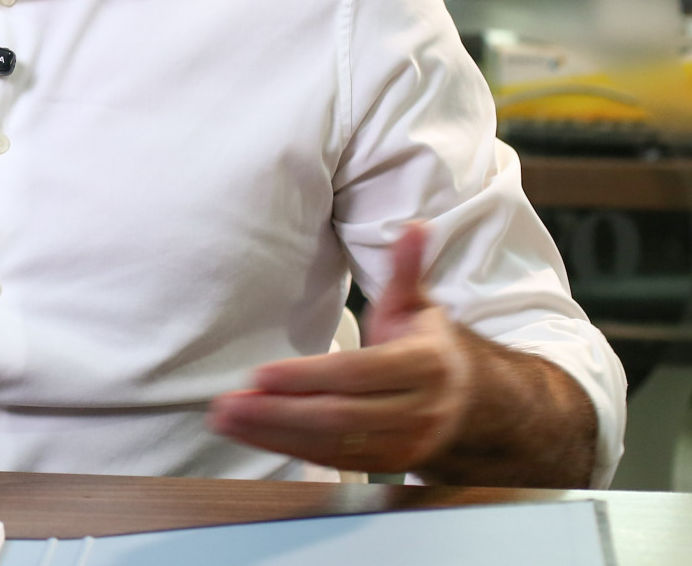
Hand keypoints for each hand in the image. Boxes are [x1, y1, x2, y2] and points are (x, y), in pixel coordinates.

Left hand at [208, 222, 472, 473]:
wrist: (467, 403)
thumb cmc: (425, 346)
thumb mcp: (417, 305)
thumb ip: (407, 270)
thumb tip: (414, 226)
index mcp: (425, 366)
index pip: (357, 373)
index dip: (307, 376)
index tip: (259, 375)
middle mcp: (418, 411)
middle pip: (339, 417)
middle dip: (277, 413)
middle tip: (226, 404)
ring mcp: (403, 445)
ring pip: (331, 445)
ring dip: (273, 434)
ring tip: (224, 419)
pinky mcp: (386, 466)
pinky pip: (331, 460)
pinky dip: (287, 449)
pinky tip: (250, 435)